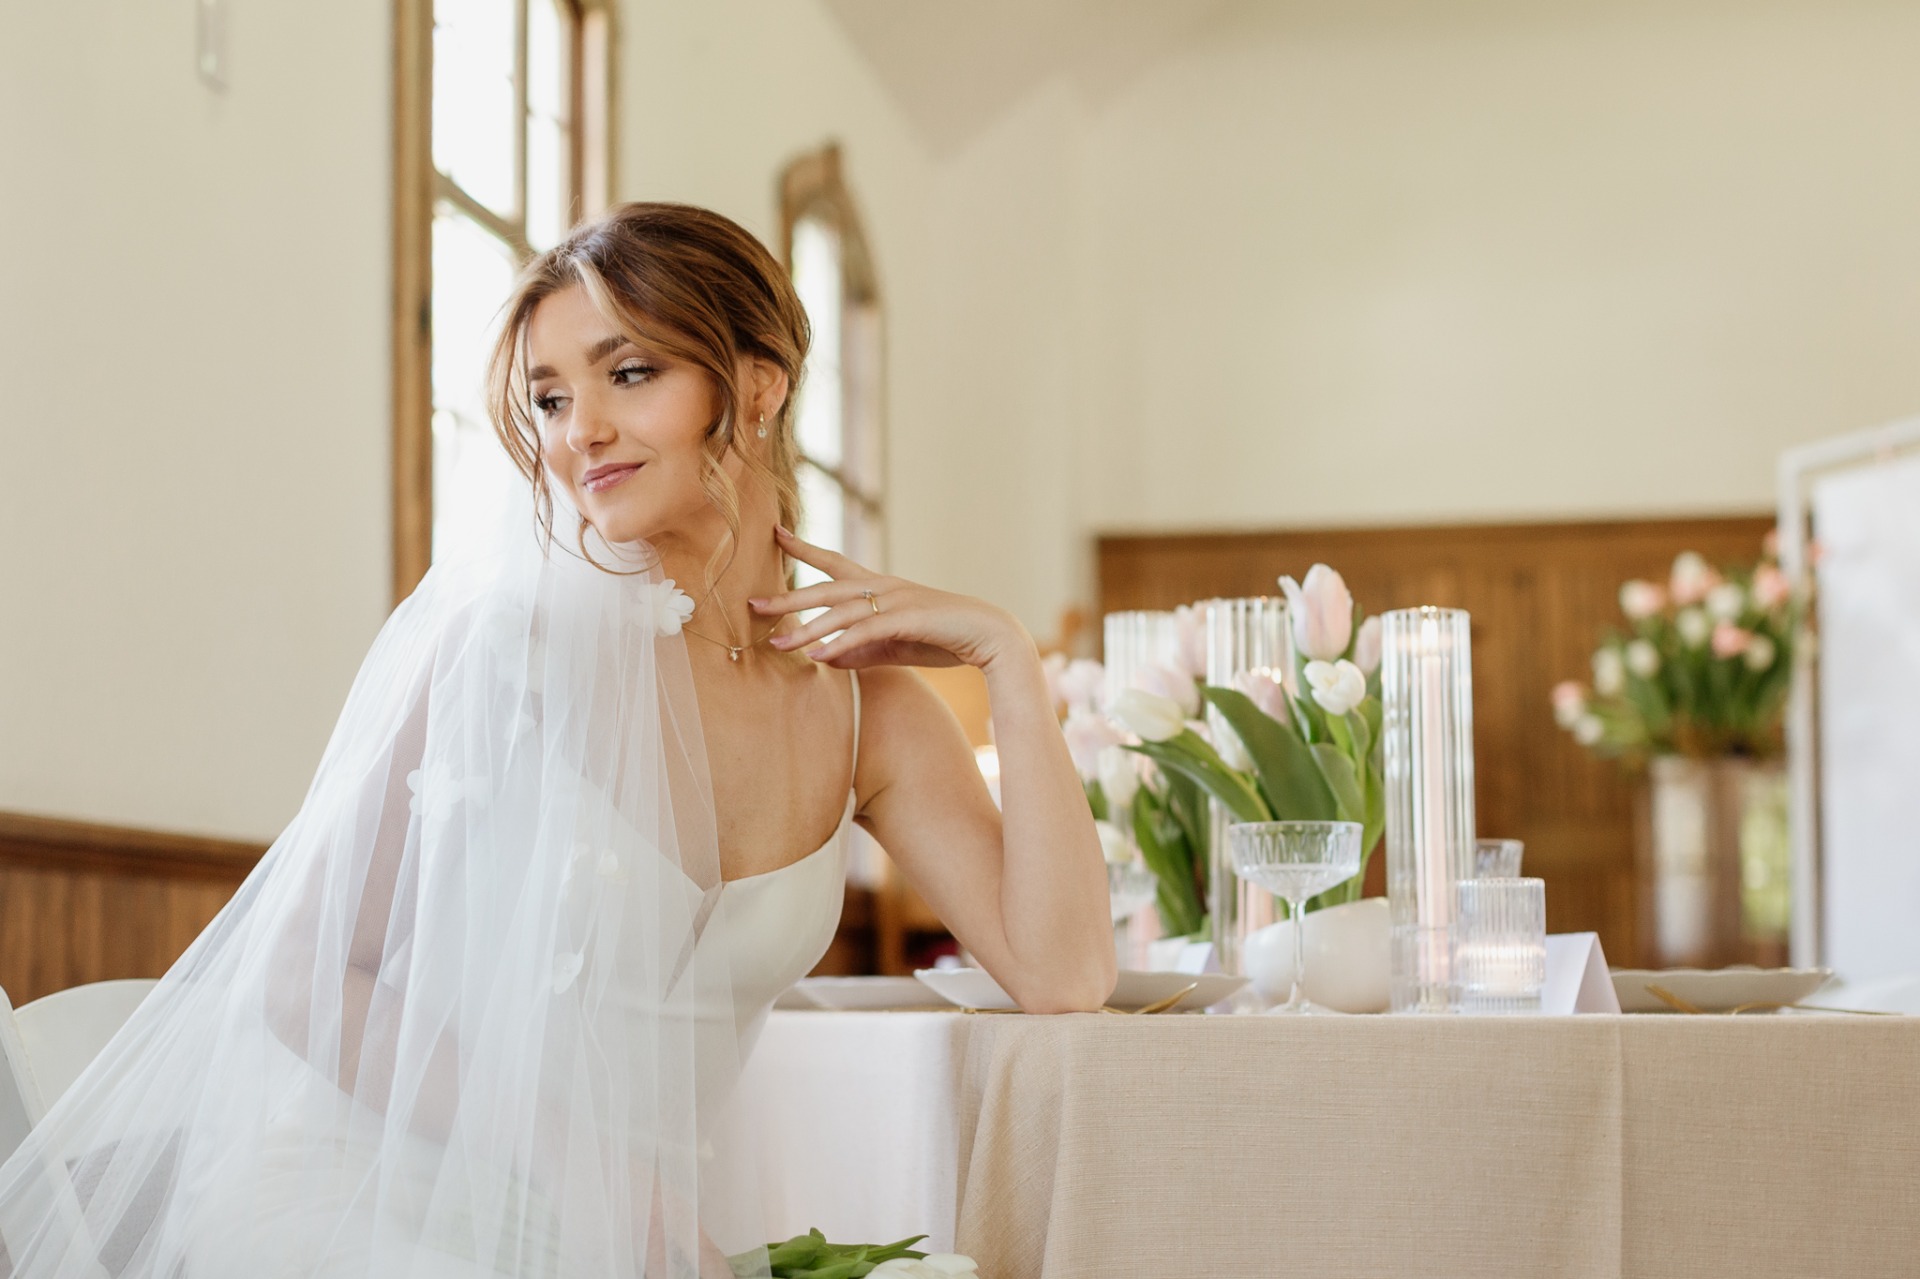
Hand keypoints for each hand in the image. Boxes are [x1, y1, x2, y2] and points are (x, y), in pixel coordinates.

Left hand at [752, 527, 1026, 671]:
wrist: (989, 636)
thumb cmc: (943, 639)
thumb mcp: (893, 647)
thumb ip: (859, 651)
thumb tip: (822, 658)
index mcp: (880, 586)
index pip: (834, 563)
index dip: (804, 550)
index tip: (776, 535)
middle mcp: (883, 586)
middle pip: (826, 588)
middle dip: (788, 597)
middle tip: (753, 604)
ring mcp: (896, 599)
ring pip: (841, 612)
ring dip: (806, 629)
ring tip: (777, 643)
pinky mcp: (907, 618)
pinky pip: (866, 631)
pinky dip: (840, 644)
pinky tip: (817, 656)